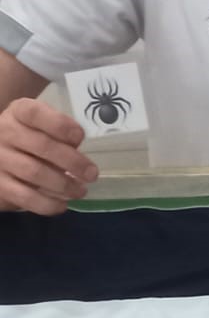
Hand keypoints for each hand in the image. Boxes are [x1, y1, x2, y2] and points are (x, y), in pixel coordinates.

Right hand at [0, 99, 97, 216]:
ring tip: (80, 190)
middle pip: (41, 146)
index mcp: (18, 112)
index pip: (36, 113)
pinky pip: (25, 197)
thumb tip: (78, 151)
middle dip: (72, 161)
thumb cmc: (26, 139)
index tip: (80, 137)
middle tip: (91, 173)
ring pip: (34, 172)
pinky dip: (47, 203)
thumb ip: (57, 133)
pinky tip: (62, 205)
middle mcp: (4, 132)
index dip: (60, 125)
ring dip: (63, 184)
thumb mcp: (39, 127)